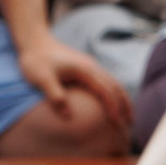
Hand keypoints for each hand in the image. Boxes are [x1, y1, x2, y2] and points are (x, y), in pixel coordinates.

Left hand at [17, 34, 132, 130]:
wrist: (34, 40)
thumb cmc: (35, 60)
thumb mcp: (41, 78)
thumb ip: (55, 96)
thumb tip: (68, 116)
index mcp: (84, 70)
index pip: (105, 91)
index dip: (112, 107)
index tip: (116, 123)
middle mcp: (91, 67)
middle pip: (116, 86)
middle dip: (125, 104)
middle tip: (131, 123)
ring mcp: (90, 66)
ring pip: (114, 83)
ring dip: (122, 98)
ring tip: (127, 115)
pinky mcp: (86, 67)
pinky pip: (107, 81)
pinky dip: (114, 93)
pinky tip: (112, 102)